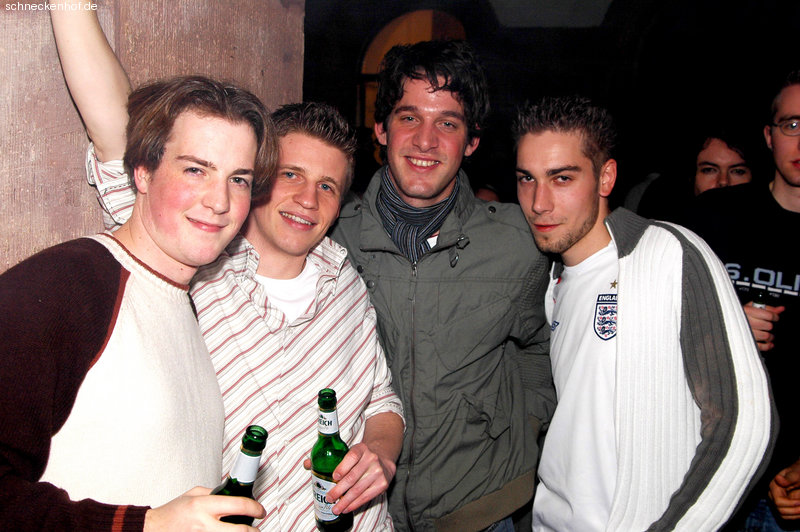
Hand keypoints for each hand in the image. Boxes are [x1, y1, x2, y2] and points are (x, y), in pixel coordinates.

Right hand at [143, 486, 264, 530]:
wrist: (153, 529)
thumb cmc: (171, 513)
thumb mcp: (192, 494)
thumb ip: (213, 493)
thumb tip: (231, 494)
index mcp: (203, 505)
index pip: (238, 505)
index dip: (254, 508)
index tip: (260, 510)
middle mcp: (203, 524)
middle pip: (239, 531)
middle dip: (253, 531)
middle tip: (257, 528)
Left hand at [303, 442, 395, 514]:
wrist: (383, 458)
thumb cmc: (360, 457)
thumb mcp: (348, 451)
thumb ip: (328, 457)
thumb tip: (307, 464)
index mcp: (361, 449)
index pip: (352, 456)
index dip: (343, 467)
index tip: (334, 477)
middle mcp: (371, 458)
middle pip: (353, 477)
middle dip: (339, 490)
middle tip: (329, 498)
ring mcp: (378, 471)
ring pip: (359, 489)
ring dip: (345, 501)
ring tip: (336, 508)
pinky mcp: (382, 484)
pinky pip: (367, 496)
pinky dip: (355, 504)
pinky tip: (347, 508)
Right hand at [743, 302, 784, 351]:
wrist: (725, 322)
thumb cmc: (738, 314)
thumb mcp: (751, 307)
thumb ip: (767, 308)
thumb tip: (781, 309)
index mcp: (747, 311)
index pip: (769, 315)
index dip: (775, 316)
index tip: (775, 318)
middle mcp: (746, 322)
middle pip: (768, 326)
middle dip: (770, 326)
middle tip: (768, 326)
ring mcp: (746, 333)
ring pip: (766, 336)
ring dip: (769, 336)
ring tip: (767, 334)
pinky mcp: (746, 342)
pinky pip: (761, 346)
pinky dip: (767, 346)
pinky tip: (768, 343)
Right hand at [770, 460, 799, 519]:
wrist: (799, 473)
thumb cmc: (798, 472)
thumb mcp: (796, 474)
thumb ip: (789, 478)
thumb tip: (778, 479)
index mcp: (774, 486)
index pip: (778, 502)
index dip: (791, 504)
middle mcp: (773, 494)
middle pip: (781, 510)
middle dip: (795, 510)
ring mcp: (777, 501)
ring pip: (783, 515)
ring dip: (796, 514)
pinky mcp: (782, 505)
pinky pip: (786, 516)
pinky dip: (795, 515)